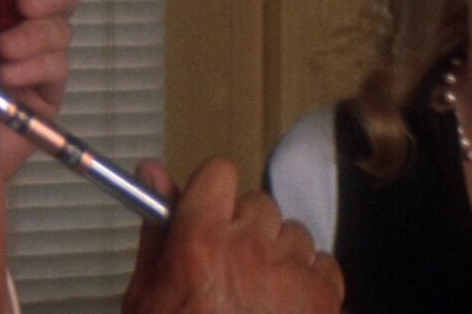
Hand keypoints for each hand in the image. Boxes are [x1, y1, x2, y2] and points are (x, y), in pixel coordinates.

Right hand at [123, 160, 343, 312]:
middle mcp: (251, 248)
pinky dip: (308, 280)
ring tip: (257, 297)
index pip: (218, 175)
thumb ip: (156, 231)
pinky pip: (323, 263)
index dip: (212, 195)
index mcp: (201, 243)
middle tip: (229, 268)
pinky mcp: (325, 297)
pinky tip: (284, 309)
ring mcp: (293, 272)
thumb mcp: (146, 297)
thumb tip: (152, 171)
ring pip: (294, 232)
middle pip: (258, 204)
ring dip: (278, 255)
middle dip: (245, 229)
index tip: (207, 214)